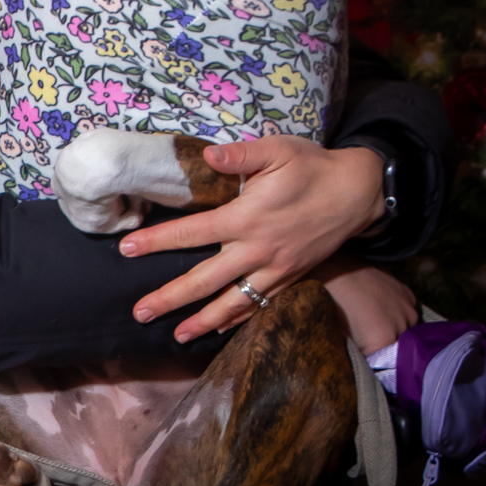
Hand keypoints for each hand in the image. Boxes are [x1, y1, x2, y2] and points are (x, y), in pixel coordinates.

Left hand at [117, 136, 386, 341]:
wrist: (359, 192)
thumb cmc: (313, 167)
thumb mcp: (278, 150)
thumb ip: (241, 154)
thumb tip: (208, 155)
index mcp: (247, 218)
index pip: (192, 232)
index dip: (157, 241)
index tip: (127, 249)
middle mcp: (258, 250)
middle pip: (206, 280)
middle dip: (170, 298)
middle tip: (139, 312)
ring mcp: (276, 268)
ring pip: (234, 302)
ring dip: (203, 321)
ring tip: (175, 335)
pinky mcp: (291, 277)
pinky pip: (261, 304)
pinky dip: (239, 319)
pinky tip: (219, 329)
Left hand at [311, 255, 418, 353]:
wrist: (331, 270)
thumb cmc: (329, 304)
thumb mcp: (339, 337)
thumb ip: (356, 355)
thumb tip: (364, 365)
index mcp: (383, 340)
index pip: (385, 362)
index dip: (373, 360)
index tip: (363, 354)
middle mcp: (402, 326)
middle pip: (399, 346)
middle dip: (385, 346)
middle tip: (366, 337)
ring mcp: (407, 308)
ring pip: (407, 329)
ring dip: (395, 329)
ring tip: (373, 321)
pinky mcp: (408, 293)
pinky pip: (409, 311)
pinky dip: (399, 313)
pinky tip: (382, 308)